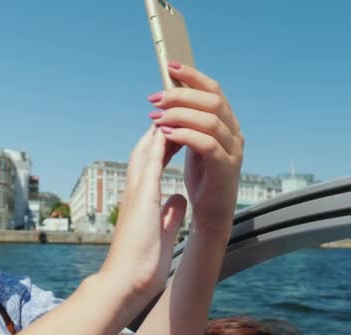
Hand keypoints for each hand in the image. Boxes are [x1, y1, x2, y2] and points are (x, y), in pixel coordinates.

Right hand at [101, 124, 186, 297]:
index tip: (178, 125)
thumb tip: (179, 199)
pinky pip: (151, 163)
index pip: (154, 161)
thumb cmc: (141, 260)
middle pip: (146, 148)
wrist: (125, 280)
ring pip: (146, 149)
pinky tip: (169, 128)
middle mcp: (135, 188)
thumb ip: (169, 211)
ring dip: (158, 127)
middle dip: (160, 126)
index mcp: (142, 197)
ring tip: (170, 107)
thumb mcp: (161, 228)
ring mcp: (136, 190)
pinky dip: (159, 143)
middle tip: (172, 106)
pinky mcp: (142, 197)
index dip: (165, 140)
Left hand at [149, 62, 243, 238]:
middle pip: (212, 100)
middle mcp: (234, 132)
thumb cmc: (202, 178)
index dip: (193, 76)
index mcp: (226, 123)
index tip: (169, 66)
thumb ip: (187, 122)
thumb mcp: (193, 144)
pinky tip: (166, 134)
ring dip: (179, 114)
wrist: (211, 214)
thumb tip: (167, 98)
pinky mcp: (226, 168)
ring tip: (156, 118)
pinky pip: (207, 144)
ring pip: (211, 119)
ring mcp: (233, 150)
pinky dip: (185, 135)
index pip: (213, 90)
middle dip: (181, 95)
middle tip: (154, 100)